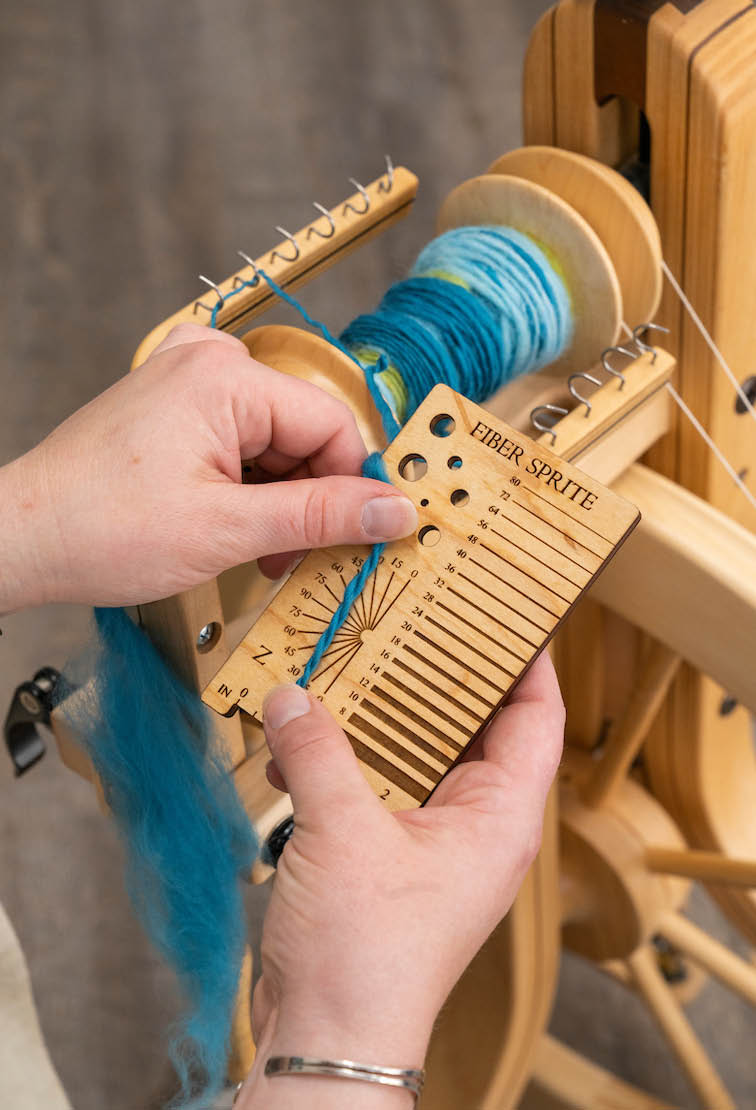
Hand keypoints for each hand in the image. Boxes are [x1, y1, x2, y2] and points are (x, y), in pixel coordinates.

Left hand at [0, 324, 416, 610]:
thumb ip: (321, 517)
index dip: (351, 486)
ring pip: (275, 442)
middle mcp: (209, 364)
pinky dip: (248, 486)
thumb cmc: (102, 529)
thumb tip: (397, 510)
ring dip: (276, 500)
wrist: (23, 539)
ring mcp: (188, 381)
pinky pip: (241, 440)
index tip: (360, 535)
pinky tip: (230, 525)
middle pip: (304, 433)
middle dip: (306, 500)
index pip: (332, 424)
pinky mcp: (175, 405)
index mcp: (225, 376)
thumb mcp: (228, 530)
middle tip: (288, 556)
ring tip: (253, 550)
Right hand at [240, 651, 563, 1108]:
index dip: (530, 661)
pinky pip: (378, 785)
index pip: (537, 718)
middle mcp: (476, 826)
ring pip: (419, 755)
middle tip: (412, 621)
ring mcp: (433, 843)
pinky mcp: (390, 857)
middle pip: (474, 727)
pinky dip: (347, 757)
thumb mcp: (343, 833)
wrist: (328, 1036)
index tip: (506, 611)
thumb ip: (317, 753)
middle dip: (440, 676)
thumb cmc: (367, 958)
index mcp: (499, 818)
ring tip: (351, 667)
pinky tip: (305, 738)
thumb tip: (291, 697)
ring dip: (383, 716)